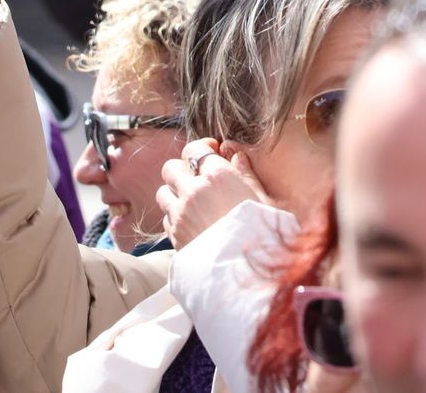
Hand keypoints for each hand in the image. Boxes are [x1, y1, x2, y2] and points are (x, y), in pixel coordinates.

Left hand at [157, 138, 271, 248]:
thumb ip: (247, 174)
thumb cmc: (263, 235)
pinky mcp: (174, 237)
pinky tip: (193, 224)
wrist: (247, 277)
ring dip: (174, 194)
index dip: (201, 149)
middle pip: (170, 168)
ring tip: (192, 204)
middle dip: (181, 170)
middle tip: (197, 179)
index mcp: (219, 177)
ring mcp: (180, 215)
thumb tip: (236, 155)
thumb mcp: (263, 200)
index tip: (211, 153)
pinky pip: (166, 219)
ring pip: (162, 193)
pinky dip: (175, 218)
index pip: (195, 149)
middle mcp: (193, 192)